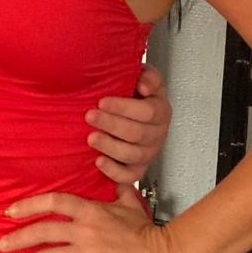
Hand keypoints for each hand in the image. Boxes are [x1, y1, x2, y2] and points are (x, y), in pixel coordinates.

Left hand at [0, 184, 180, 252]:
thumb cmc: (149, 231)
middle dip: (17, 238)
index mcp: (92, 211)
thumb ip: (117, 189)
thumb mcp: (130, 203)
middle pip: (43, 231)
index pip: (53, 202)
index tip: (9, 212)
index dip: (28, 206)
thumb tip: (112, 173)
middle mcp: (86, 231)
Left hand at [85, 63, 170, 188]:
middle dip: (111, 124)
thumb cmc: (135, 93)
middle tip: (91, 116)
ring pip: (133, 155)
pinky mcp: (138, 168)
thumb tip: (144, 86)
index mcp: (161, 110)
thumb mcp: (142, 76)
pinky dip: (114, 172)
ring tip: (91, 137)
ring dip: (110, 147)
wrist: (133, 109)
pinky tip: (99, 161)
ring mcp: (149, 153)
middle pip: (138, 133)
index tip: (102, 101)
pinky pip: (129, 176)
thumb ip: (146, 76)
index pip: (148, 112)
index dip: (124, 107)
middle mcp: (158, 134)